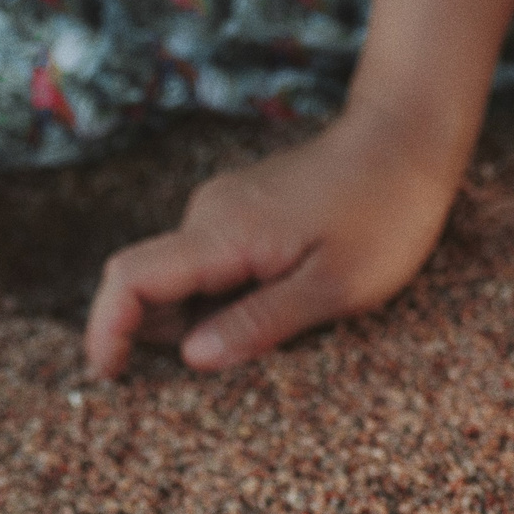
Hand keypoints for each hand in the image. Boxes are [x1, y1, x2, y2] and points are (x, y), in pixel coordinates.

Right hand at [82, 113, 467, 378]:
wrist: (408, 135)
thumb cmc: (385, 213)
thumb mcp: (334, 286)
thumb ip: (259, 323)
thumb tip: (191, 358)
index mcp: (224, 234)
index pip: (130, 278)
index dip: (105, 331)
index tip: (108, 378)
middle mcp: (209, 217)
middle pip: (150, 287)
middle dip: (164, 339)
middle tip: (226, 374)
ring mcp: (223, 212)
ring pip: (182, 282)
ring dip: (202, 322)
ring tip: (272, 336)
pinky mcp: (241, 213)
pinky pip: (210, 268)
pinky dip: (223, 302)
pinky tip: (276, 310)